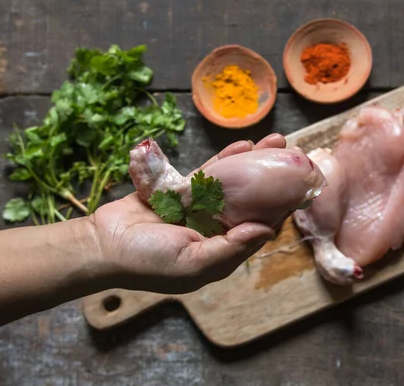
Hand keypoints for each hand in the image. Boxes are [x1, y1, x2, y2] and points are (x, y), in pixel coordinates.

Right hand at [88, 134, 286, 293]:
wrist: (103, 244)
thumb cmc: (147, 261)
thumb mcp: (193, 263)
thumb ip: (230, 248)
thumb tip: (266, 231)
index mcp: (223, 251)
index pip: (259, 228)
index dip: (281, 208)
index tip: (300, 187)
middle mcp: (215, 230)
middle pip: (252, 201)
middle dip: (273, 178)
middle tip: (294, 155)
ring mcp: (199, 210)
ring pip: (233, 184)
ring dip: (253, 163)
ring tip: (276, 141)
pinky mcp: (182, 192)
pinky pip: (209, 175)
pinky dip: (225, 160)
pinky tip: (244, 145)